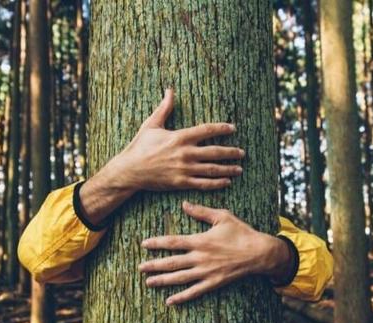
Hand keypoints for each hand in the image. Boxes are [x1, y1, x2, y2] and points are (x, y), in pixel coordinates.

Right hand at [103, 88, 245, 191]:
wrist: (130, 170)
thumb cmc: (140, 146)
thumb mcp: (151, 125)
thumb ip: (164, 108)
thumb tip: (169, 90)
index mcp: (180, 137)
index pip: (206, 130)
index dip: (221, 128)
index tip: (232, 128)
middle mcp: (185, 153)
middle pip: (215, 151)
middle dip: (231, 152)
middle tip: (242, 152)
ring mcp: (184, 169)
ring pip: (212, 169)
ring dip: (228, 169)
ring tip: (239, 168)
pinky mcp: (182, 182)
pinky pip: (203, 183)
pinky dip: (217, 183)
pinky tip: (226, 182)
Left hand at [139, 202, 293, 304]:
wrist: (259, 253)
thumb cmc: (241, 232)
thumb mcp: (222, 216)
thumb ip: (201, 212)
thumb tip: (184, 204)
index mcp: (200, 240)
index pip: (173, 242)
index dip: (157, 243)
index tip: (143, 244)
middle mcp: (200, 258)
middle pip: (172, 262)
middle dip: (154, 265)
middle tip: (140, 268)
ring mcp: (206, 272)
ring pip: (179, 278)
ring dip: (163, 281)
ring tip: (148, 283)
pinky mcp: (213, 283)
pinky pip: (194, 292)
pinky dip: (181, 297)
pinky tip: (169, 301)